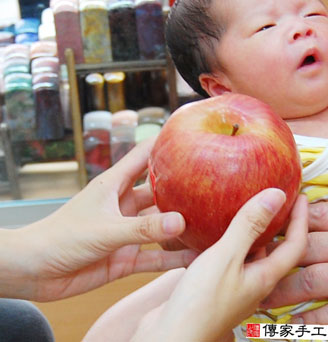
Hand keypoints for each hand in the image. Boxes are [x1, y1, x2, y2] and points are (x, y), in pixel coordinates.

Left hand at [3, 139, 194, 301]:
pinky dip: (174, 257)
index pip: (143, 156)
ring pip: (162, 226)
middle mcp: (124, 205)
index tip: (190, 134)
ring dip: (182, 226)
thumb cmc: (60, 238)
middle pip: (160, 192)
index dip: (164, 143)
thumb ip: (143, 227)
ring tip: (212, 222)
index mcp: (115, 185)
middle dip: (183, 189)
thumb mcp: (105, 229)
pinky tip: (195, 256)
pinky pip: (156, 256)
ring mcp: (126, 231)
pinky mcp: (126, 257)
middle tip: (214, 185)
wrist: (34, 272)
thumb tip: (181, 221)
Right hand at [84, 189, 307, 341]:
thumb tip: (278, 195)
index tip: (301, 195)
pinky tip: (217, 230)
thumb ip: (250, 226)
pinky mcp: (216, 287)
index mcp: (266, 277)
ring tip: (248, 206)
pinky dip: (231, 240)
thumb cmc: (199, 304)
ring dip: (253, 231)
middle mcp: (254, 282)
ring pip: (251, 253)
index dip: (302, 218)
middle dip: (280, 223)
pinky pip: (230, 258)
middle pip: (276, 249)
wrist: (169, 338)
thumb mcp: (226, 257)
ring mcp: (235, 286)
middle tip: (276, 197)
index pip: (296, 244)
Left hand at [262, 185, 327, 324]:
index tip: (275, 226)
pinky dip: (309, 320)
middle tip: (255, 262)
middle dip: (276, 255)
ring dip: (281, 290)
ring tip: (261, 297)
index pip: (318, 215)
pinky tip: (291, 325)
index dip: (293, 220)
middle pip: (303, 247)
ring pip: (308, 280)